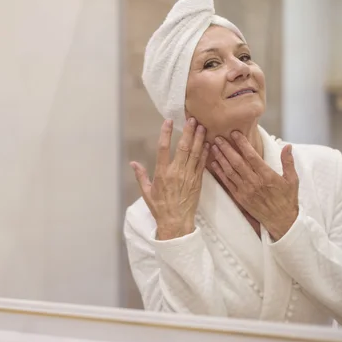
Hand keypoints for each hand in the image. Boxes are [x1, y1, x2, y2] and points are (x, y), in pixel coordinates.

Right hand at [130, 118, 208, 239]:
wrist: (176, 222)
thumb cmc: (160, 207)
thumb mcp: (146, 192)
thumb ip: (141, 176)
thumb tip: (133, 163)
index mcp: (162, 173)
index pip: (163, 149)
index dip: (165, 133)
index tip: (168, 122)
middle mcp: (176, 172)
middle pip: (184, 147)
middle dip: (188, 132)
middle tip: (192, 119)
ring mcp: (189, 176)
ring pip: (195, 153)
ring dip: (199, 139)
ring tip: (202, 127)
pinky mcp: (198, 181)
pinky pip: (202, 164)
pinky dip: (205, 153)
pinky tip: (208, 143)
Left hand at [210, 131, 298, 240]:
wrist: (281, 221)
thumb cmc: (287, 199)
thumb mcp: (292, 180)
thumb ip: (288, 162)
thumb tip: (287, 146)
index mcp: (267, 176)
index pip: (252, 156)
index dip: (242, 144)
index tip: (235, 133)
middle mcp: (254, 182)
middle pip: (237, 162)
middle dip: (227, 149)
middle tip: (218, 137)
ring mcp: (245, 190)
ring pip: (230, 171)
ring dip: (221, 158)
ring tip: (214, 147)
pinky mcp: (240, 198)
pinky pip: (227, 183)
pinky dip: (220, 173)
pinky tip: (214, 164)